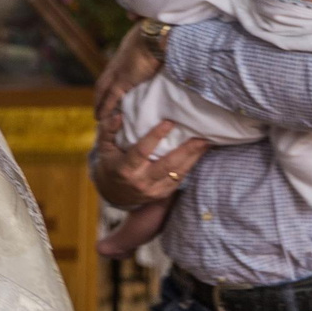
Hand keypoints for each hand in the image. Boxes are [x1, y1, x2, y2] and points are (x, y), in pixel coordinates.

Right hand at [90, 106, 208, 208]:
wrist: (113, 194)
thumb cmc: (111, 164)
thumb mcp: (104, 147)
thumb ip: (108, 130)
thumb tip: (118, 116)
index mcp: (126, 168)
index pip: (142, 151)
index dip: (155, 136)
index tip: (169, 122)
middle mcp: (141, 181)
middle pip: (167, 165)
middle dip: (186, 150)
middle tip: (202, 136)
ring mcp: (153, 190)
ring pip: (177, 173)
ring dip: (194, 158)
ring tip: (207, 142)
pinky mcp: (162, 194)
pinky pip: (180, 180)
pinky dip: (191, 166)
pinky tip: (200, 154)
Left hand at [93, 23, 162, 120]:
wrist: (157, 36)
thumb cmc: (156, 32)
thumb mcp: (147, 29)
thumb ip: (139, 25)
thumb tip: (133, 16)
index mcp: (123, 53)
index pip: (112, 69)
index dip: (109, 80)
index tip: (107, 90)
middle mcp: (117, 63)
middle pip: (102, 81)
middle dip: (99, 94)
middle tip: (98, 106)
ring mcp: (118, 72)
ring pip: (102, 91)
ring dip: (99, 103)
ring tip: (98, 116)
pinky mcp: (122, 81)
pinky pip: (110, 98)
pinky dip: (105, 108)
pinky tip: (100, 118)